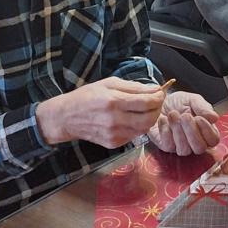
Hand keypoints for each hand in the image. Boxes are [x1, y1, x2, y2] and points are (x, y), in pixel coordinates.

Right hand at [36, 78, 165, 148]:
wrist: (67, 117)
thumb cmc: (87, 96)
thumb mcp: (109, 83)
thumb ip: (134, 87)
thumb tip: (155, 89)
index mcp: (114, 101)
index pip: (147, 102)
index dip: (159, 97)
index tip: (160, 92)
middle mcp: (115, 120)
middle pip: (150, 118)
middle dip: (158, 108)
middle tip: (156, 101)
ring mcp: (114, 134)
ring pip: (144, 128)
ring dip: (150, 118)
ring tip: (146, 109)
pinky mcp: (113, 143)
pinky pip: (135, 135)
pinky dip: (139, 126)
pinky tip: (133, 118)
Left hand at [148, 91, 220, 154]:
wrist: (159, 101)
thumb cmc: (179, 102)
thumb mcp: (193, 99)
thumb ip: (203, 107)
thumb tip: (214, 117)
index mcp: (206, 131)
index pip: (213, 140)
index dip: (207, 131)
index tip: (199, 118)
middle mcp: (194, 142)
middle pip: (199, 148)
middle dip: (192, 131)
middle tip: (185, 116)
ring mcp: (180, 146)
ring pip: (184, 150)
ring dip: (178, 131)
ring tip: (172, 114)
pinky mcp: (166, 146)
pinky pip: (168, 146)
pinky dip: (165, 131)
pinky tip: (163, 119)